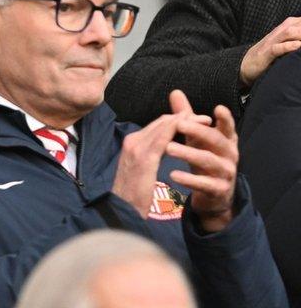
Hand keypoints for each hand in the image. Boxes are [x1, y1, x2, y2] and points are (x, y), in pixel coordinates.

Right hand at [111, 92, 210, 217]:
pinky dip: (181, 131)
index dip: (178, 119)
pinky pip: (164, 138)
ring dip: (187, 121)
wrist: (122, 211)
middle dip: (185, 117)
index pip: (158, 125)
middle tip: (205, 118)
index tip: (196, 119)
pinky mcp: (144, 159)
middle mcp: (133, 141)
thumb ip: (150, 156)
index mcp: (132, 143)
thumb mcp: (140, 170)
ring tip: (205, 122)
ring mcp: (137, 148)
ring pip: (165, 125)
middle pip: (162, 121)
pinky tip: (196, 132)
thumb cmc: (133, 194)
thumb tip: (164, 148)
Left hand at [165, 92, 238, 232]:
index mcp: (226, 140)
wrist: (213, 195)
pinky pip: (204, 183)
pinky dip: (189, 179)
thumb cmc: (204, 158)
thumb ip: (187, 116)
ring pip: (208, 160)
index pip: (228, 127)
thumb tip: (175, 92)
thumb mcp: (196, 137)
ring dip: (188, 153)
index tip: (218, 108)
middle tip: (178, 125)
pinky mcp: (219, 189)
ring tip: (168, 148)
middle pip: (216, 140)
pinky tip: (173, 174)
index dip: (225, 118)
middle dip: (198, 131)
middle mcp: (230, 154)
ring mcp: (226, 173)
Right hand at [240, 17, 300, 87]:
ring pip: (289, 32)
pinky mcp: (265, 53)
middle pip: (298, 24)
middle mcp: (279, 32)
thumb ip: (297, 38)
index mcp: (285, 28)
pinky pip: (278, 48)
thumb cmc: (270, 55)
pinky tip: (298, 46)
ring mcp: (271, 42)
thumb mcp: (286, 44)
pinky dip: (289, 46)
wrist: (245, 65)